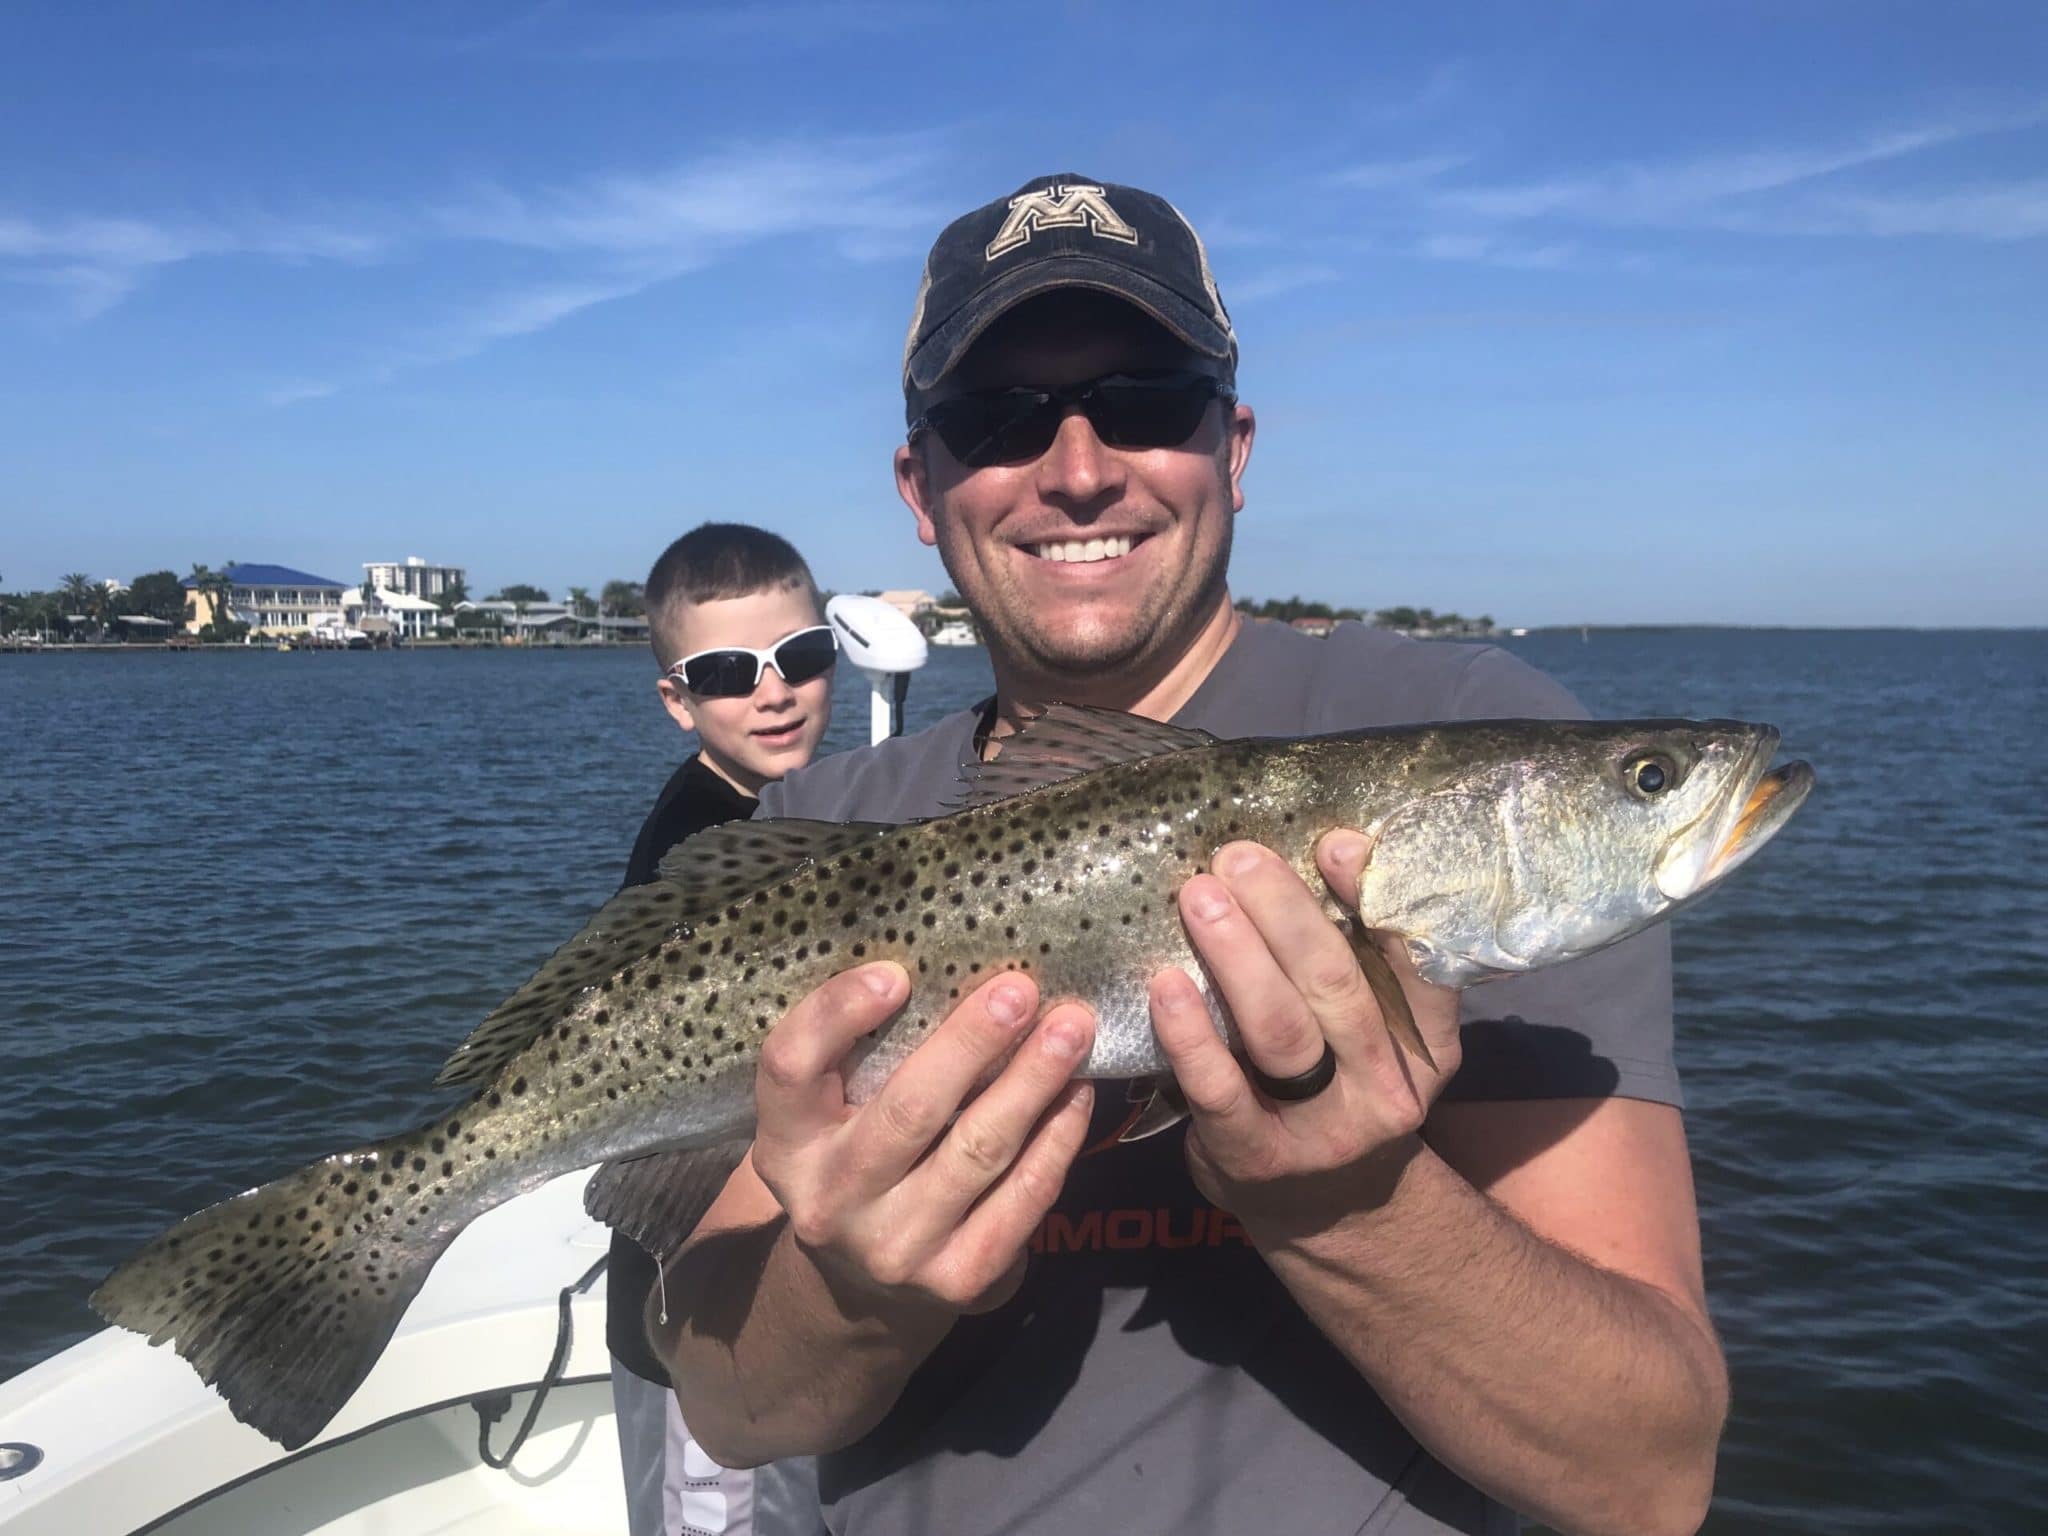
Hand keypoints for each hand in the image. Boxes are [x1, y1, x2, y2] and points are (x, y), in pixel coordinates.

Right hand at [749, 964, 1095, 1315]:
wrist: (866, 1288)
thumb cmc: (859, 1159)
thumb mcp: (830, 1113)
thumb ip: (863, 1054)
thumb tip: (958, 968)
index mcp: (786, 1143)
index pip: (790, 1067)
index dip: (837, 1015)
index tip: (895, 973)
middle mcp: (831, 1200)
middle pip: (906, 1110)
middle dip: (971, 1043)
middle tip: (1022, 990)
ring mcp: (894, 1247)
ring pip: (977, 1151)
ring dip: (1032, 1082)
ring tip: (1071, 1029)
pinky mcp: (957, 1279)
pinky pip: (1021, 1199)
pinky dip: (1057, 1139)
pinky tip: (1078, 1094)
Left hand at [1150, 832, 1461, 1238]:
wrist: (1322, 1209)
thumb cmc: (1339, 1086)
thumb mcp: (1375, 1031)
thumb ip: (1361, 958)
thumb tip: (1323, 848)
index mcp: (1425, 1045)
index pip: (1417, 964)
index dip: (1376, 898)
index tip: (1332, 842)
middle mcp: (1385, 1088)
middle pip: (1337, 987)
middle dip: (1285, 915)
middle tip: (1237, 858)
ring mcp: (1322, 1130)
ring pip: (1281, 1032)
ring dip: (1236, 956)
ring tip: (1199, 897)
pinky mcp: (1255, 1158)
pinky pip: (1218, 1088)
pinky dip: (1189, 1033)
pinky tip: (1164, 985)